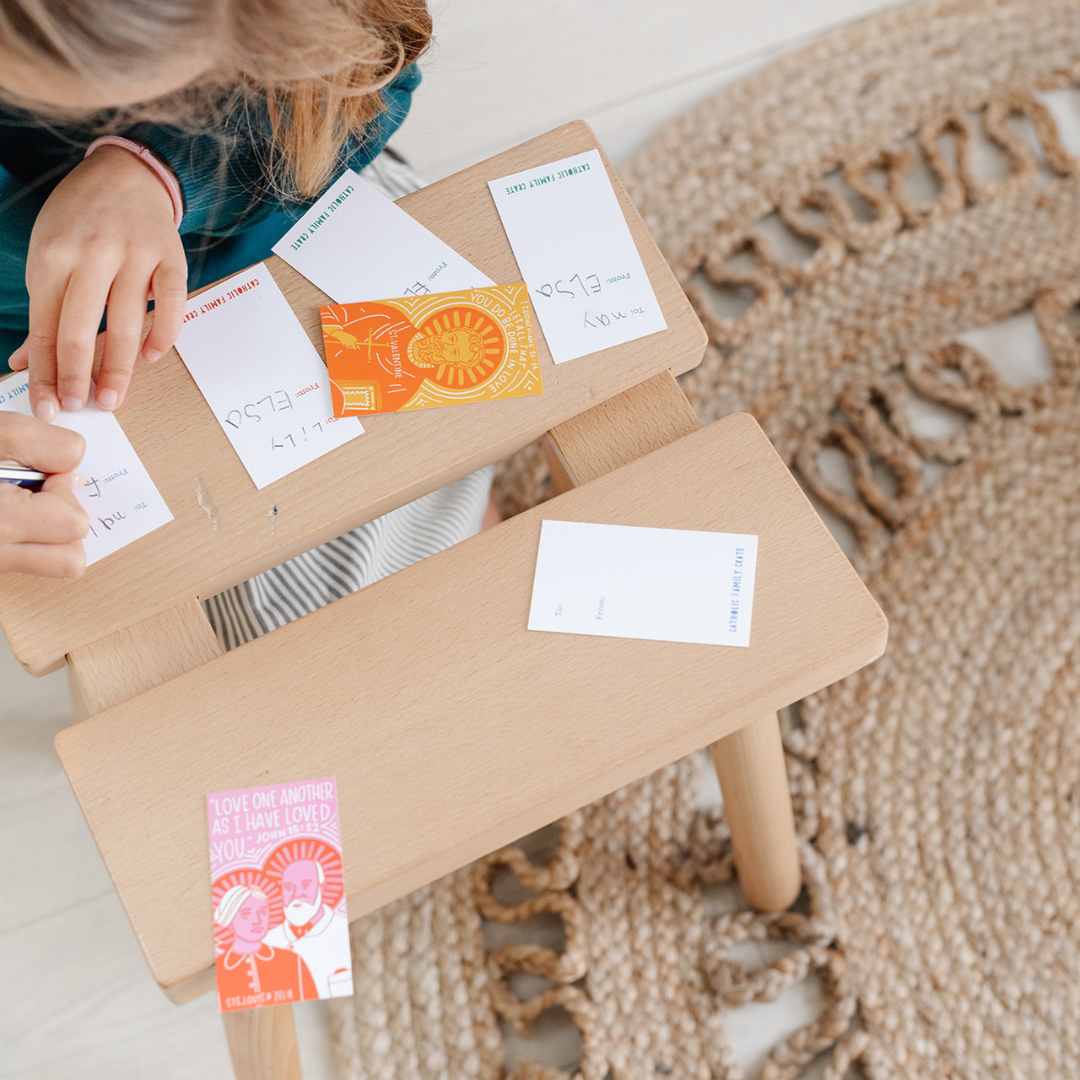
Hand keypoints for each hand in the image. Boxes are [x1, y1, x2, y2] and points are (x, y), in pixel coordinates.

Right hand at [0, 411, 88, 576]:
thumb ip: (45, 445)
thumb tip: (74, 468)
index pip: (72, 524)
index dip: (64, 491)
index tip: (41, 474)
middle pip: (71, 557)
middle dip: (63, 517)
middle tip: (32, 491)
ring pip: (52, 566)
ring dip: (50, 533)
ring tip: (19, 503)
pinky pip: (24, 562)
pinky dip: (26, 539)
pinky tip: (4, 512)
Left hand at [9, 144, 187, 420]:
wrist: (126, 175)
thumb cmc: (82, 220)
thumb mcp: (49, 255)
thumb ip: (45, 310)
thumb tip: (28, 364)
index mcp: (53, 255)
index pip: (45, 327)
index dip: (47, 372)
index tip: (48, 406)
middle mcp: (93, 254)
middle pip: (81, 328)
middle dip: (78, 376)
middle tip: (81, 408)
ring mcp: (135, 255)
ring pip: (126, 322)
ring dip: (119, 367)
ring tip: (112, 398)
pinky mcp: (171, 257)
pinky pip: (172, 304)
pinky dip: (163, 334)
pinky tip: (153, 356)